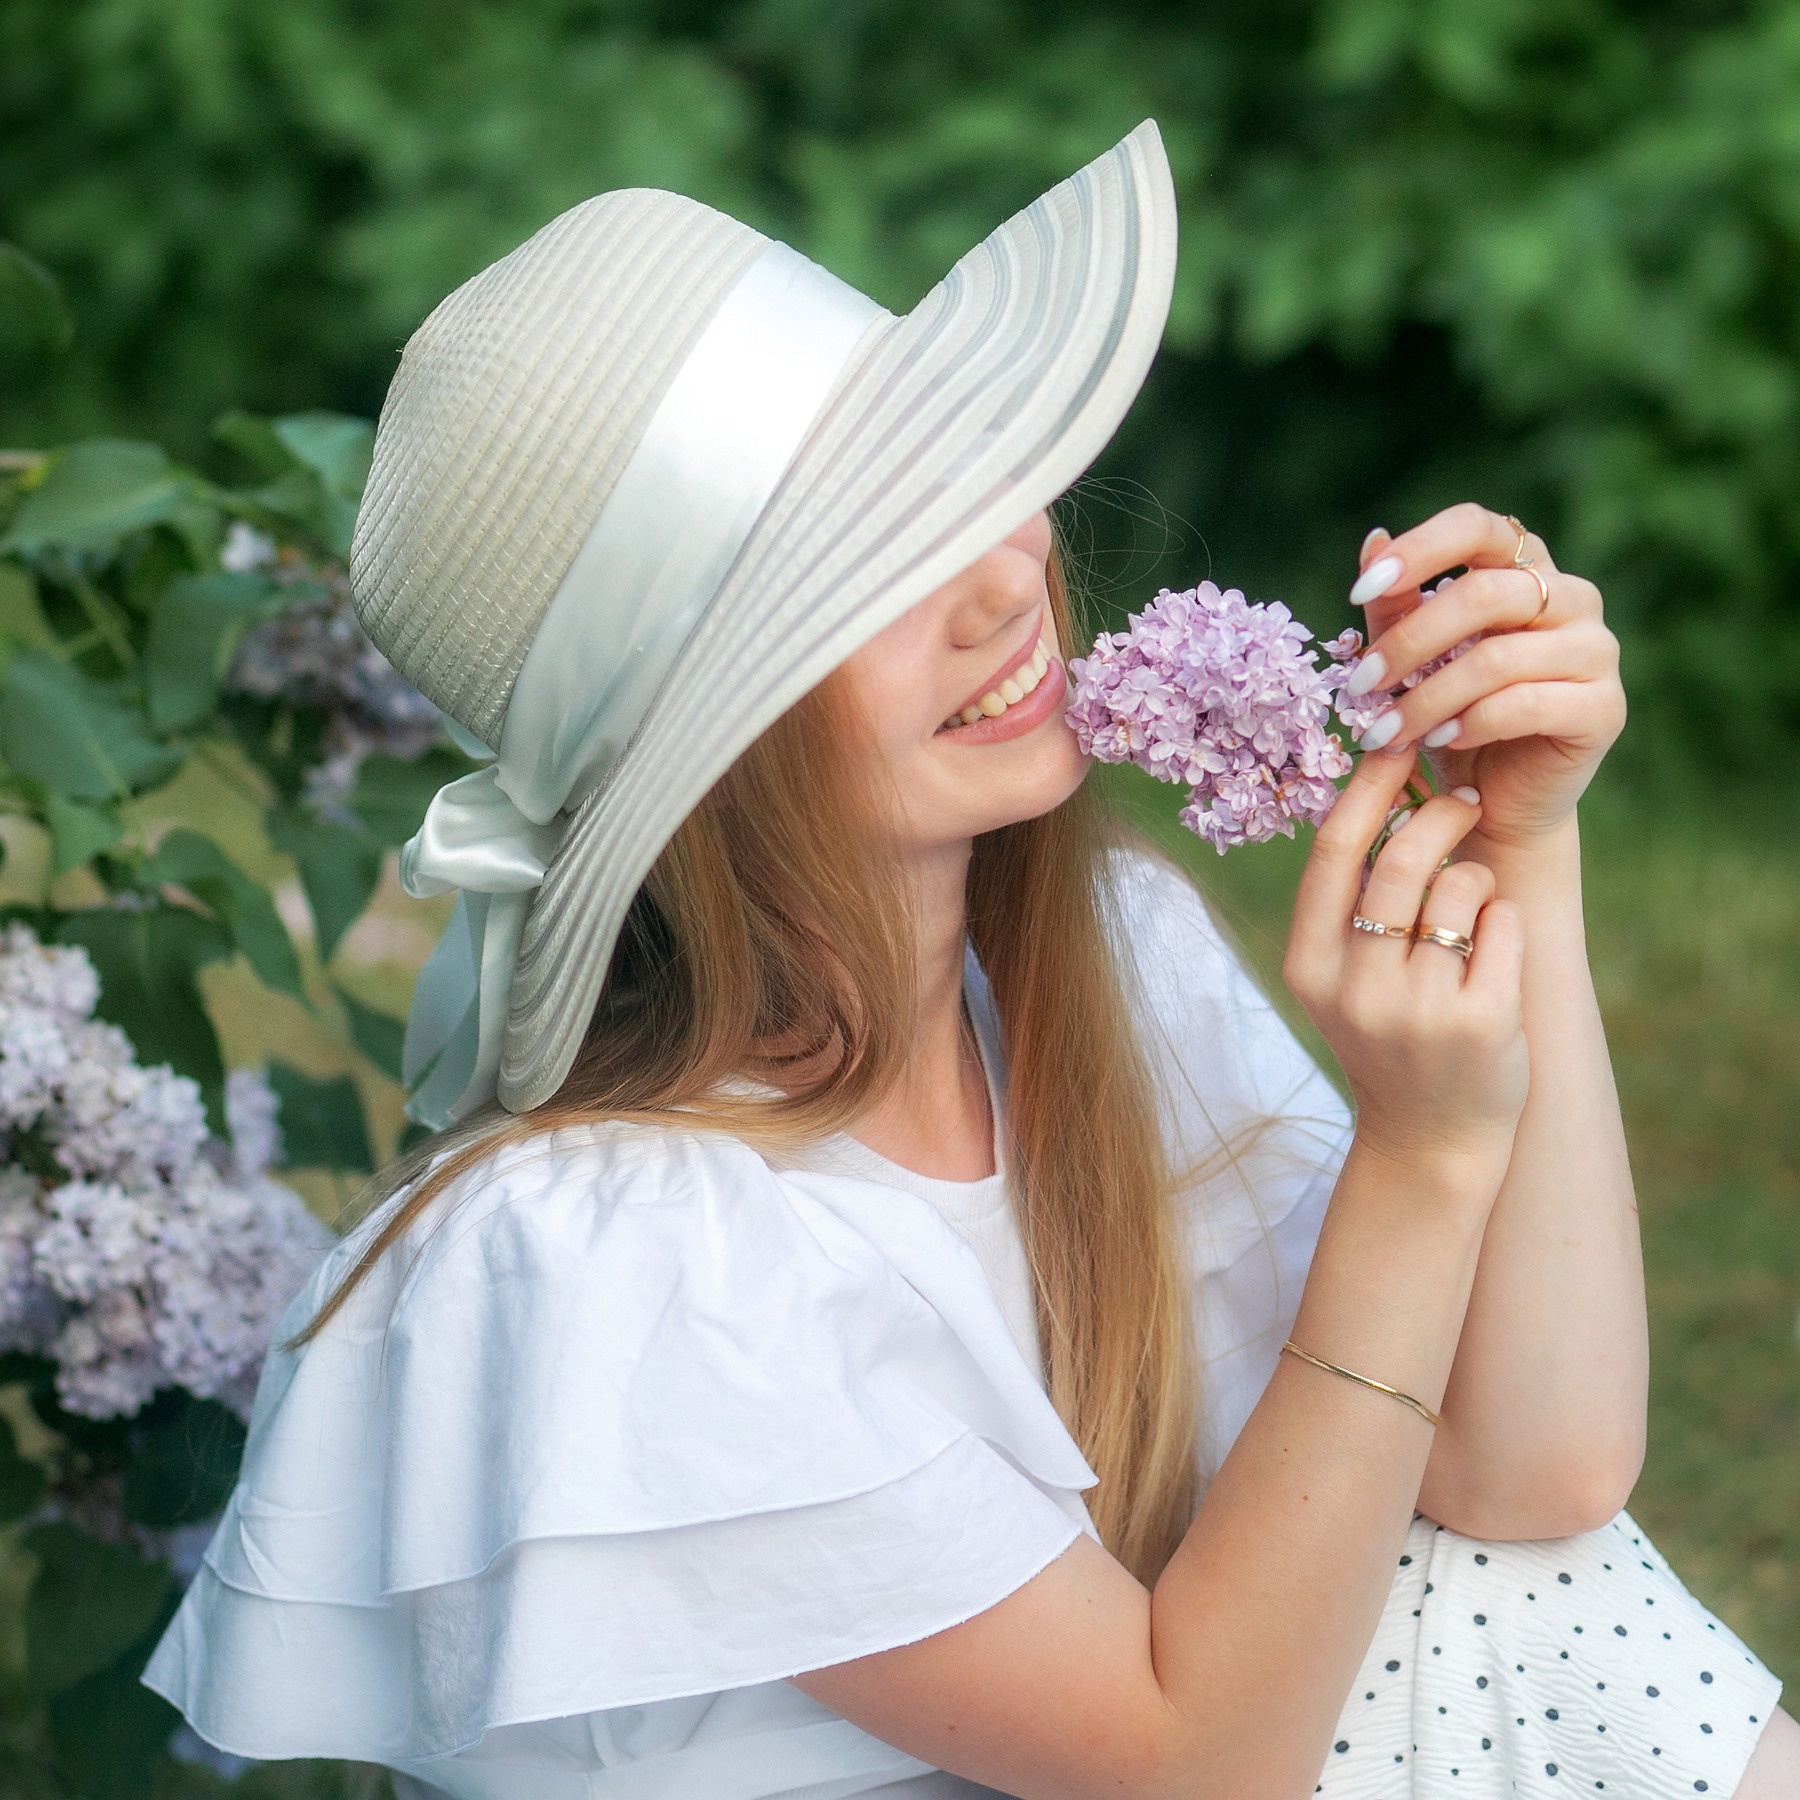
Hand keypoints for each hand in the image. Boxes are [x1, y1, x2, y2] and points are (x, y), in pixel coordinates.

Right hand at [1285, 750, 1528, 1168]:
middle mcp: (1353, 987)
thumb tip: (1379, 782)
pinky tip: (1495, 955)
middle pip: (1402, 859)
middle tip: (1467, 800)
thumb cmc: (1390, 1036)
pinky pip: (1504, 927)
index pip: (1334, 851)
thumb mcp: (1343, 976)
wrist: (1429, 1140)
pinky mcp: (1478, 1025)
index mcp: (1308, 965)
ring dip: (1476, 879)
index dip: (1368, 786)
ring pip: (1460, 888)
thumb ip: (1350, 900)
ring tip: (1473, 907)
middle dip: (1441, 814)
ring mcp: (1415, 1010)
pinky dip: (1506, 924)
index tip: (1399, 744)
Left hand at [1347, 505, 1626, 847]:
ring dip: (1427, 699)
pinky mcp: (1603, 707)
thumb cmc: (1448, 719)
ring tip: (1386, 732)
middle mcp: (1571, 597)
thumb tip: (1374, 540)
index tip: (1359, 590)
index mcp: (1525, 569)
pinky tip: (1440, 741)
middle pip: (1482, 594)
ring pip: (1498, 658)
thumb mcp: (1412, 662)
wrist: (1492, 803)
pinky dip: (1471, 724)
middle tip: (1361, 684)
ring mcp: (1596, 650)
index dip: (1418, 551)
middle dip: (1408, 643)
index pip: (1477, 527)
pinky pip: (1527, 704)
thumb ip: (1395, 606)